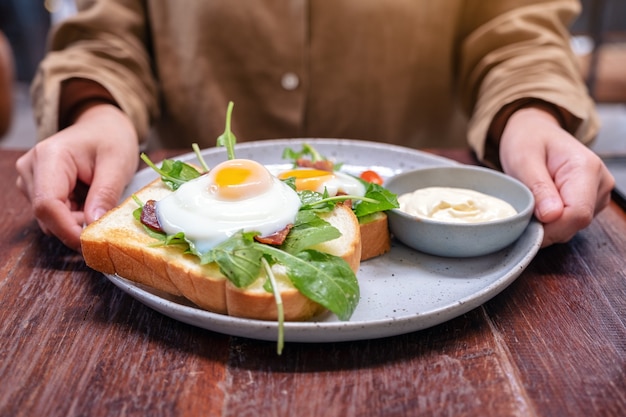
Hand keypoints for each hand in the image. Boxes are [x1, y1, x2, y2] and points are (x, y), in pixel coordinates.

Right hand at [16, 104, 138, 250]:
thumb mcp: (117, 164)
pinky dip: (74, 215)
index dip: (67, 229)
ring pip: (49, 219)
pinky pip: (53, 214)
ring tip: (99, 202)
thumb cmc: (111, 139)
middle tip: (105, 218)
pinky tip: (89, 202)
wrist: (103, 127)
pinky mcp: (37, 188)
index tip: (91, 241)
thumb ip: (105, 194)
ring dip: (76, 221)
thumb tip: (93, 225)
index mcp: (49, 157)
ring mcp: (31, 179)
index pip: (47, 204)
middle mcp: (31, 168)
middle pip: (47, 215)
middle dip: (76, 225)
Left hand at [499, 107, 613, 246]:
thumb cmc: (528, 140)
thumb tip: (551, 215)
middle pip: (576, 222)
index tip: (524, 226)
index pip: (577, 213)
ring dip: (547, 225)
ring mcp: (598, 194)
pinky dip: (551, 223)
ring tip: (529, 205)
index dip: (551, 227)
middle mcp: (600, 182)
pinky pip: (570, 223)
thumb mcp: (524, 159)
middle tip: (521, 214)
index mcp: (586, 168)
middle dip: (546, 227)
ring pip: (573, 226)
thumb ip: (539, 187)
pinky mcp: (591, 203)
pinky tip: (538, 208)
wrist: (535, 131)